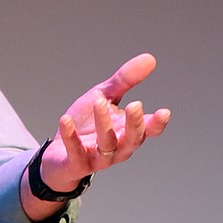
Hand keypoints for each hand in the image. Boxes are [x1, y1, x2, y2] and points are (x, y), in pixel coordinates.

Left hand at [34, 53, 170, 199]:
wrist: (58, 153)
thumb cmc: (86, 125)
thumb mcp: (104, 97)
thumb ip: (124, 81)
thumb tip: (150, 58)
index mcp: (127, 131)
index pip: (148, 130)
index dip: (157, 124)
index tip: (164, 112)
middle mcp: (117, 148)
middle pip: (132, 140)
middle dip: (135, 124)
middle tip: (135, 105)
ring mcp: (98, 158)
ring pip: (107, 145)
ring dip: (104, 124)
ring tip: (99, 102)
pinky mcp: (76, 164)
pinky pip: (76, 153)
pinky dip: (71, 137)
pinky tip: (66, 120)